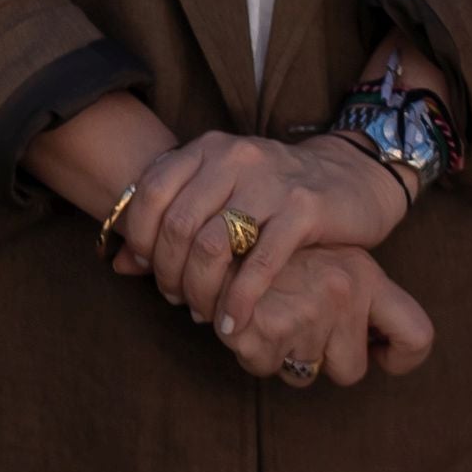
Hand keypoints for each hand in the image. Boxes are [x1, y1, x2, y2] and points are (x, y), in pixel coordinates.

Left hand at [112, 130, 411, 332]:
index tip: (146, 268)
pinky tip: (233, 322)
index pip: (150, 192)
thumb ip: (173, 220)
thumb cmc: (277, 193)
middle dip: (169, 271)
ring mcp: (270, 182)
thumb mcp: (223, 193)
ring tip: (201, 312)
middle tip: (176, 299)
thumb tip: (118, 265)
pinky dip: (240, 299)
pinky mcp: (305, 209)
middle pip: (178, 224)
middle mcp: (233, 158)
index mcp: (206, 149)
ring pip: (213, 244)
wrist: (352, 177)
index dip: (139, 237)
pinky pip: (260, 262)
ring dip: (200, 289)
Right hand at [210, 243, 434, 386]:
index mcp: (364, 275)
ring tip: (262, 318)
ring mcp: (307, 310)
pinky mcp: (265, 325)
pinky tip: (240, 322)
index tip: (381, 357)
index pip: (414, 334)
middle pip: (349, 368)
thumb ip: (352, 289)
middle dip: (320, 358)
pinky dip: (249, 351)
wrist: (220, 210)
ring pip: (303, 373)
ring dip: (279, 354)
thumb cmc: (275, 239)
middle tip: (294, 326)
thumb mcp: (324, 251)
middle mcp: (344, 292)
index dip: (402, 357)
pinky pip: (263, 366)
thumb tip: (383, 355)